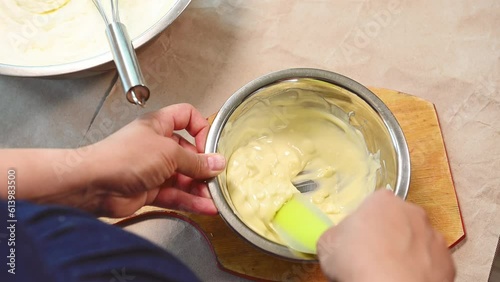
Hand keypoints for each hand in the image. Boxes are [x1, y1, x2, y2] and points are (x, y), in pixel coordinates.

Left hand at [84, 103, 224, 217]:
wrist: (94, 184)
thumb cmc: (122, 157)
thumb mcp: (168, 153)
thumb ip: (195, 161)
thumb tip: (216, 163)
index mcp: (159, 126)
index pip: (186, 117)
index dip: (201, 128)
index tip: (209, 145)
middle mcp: (157, 146)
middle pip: (188, 153)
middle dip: (204, 166)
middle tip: (217, 177)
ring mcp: (154, 169)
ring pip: (184, 178)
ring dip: (200, 188)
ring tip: (215, 197)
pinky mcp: (150, 191)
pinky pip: (176, 195)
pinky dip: (191, 202)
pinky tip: (205, 207)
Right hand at [317, 189, 454, 281]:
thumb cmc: (358, 262)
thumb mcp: (326, 244)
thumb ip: (336, 234)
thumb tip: (338, 239)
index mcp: (383, 201)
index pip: (373, 204)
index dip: (364, 221)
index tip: (357, 238)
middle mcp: (412, 212)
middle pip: (398, 219)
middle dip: (388, 234)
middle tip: (372, 256)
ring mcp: (433, 236)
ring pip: (417, 240)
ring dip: (406, 252)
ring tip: (389, 272)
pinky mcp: (447, 262)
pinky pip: (431, 262)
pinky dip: (421, 270)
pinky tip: (405, 279)